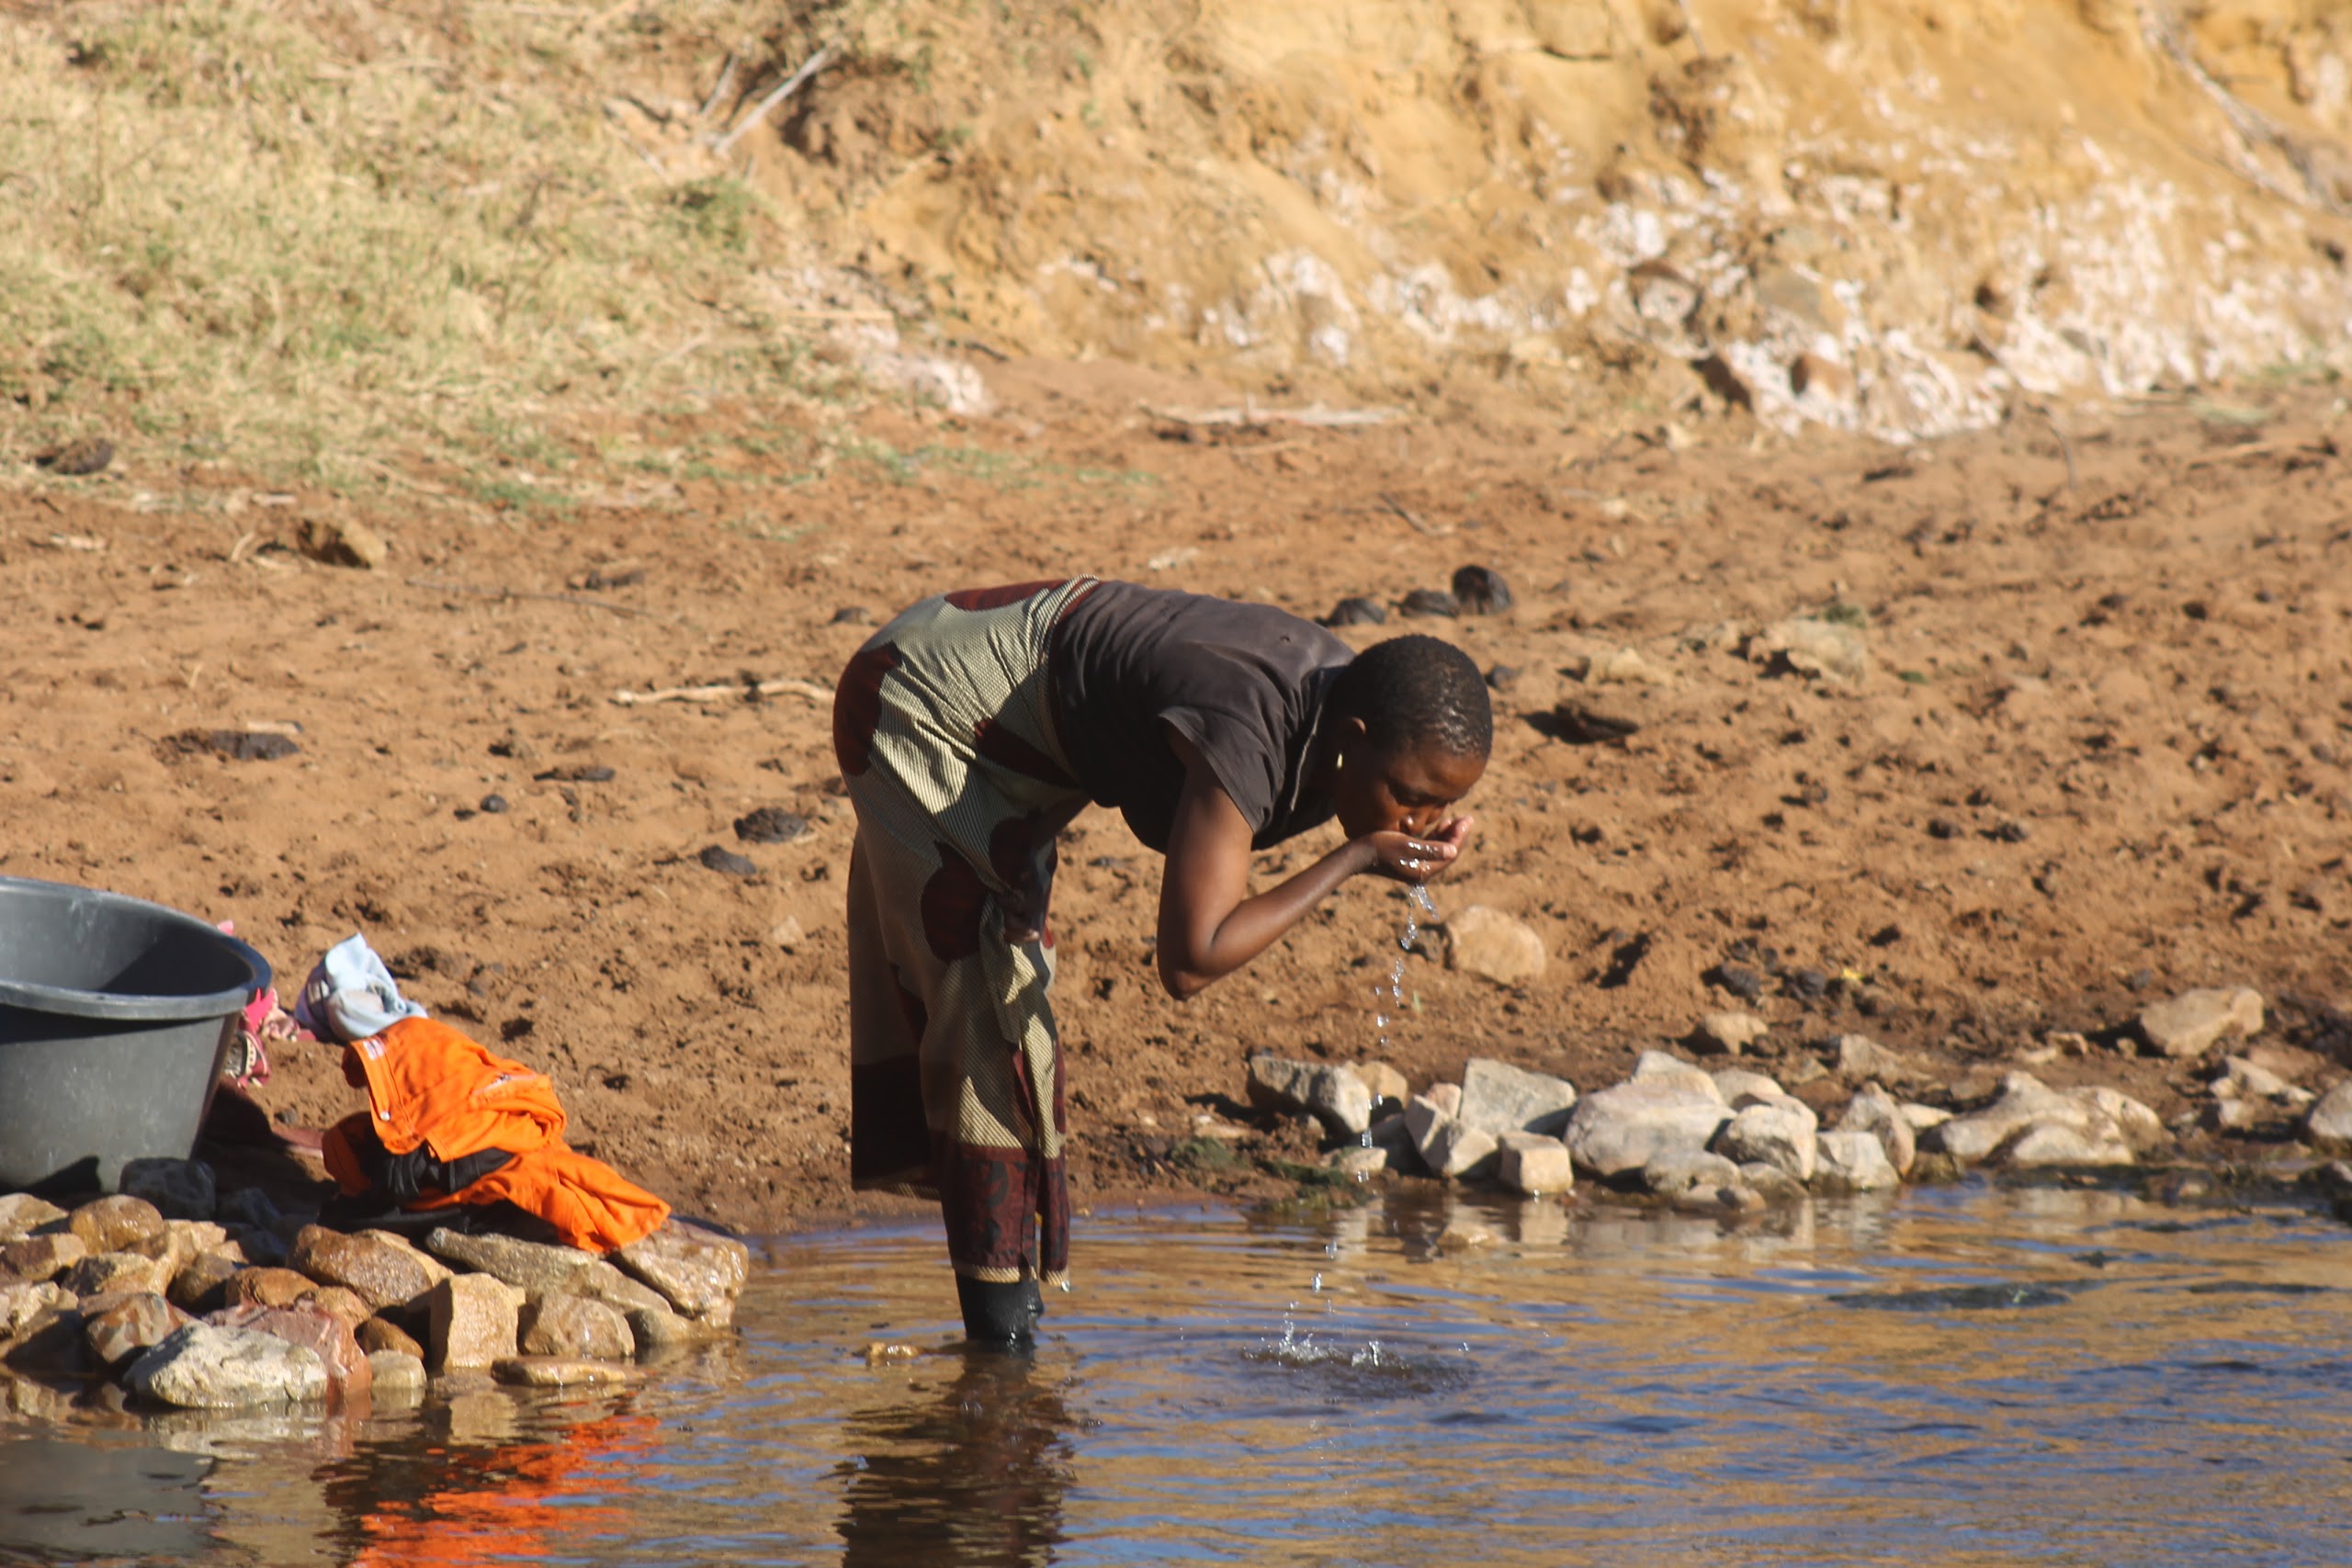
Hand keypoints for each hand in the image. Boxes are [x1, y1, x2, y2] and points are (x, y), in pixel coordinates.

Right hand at [1360, 814, 1474, 881]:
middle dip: (1457, 835)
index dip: (1460, 836)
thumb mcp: (1406, 845)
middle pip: (1447, 853)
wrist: (1357, 854)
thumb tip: (1453, 851)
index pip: (1449, 854)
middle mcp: (1422, 871)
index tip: (1466, 820)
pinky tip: (1442, 825)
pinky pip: (1429, 849)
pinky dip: (1437, 837)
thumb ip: (1431, 848)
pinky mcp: (1409, 859)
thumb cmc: (1380, 846)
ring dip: (1448, 835)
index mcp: (1424, 871)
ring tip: (1458, 820)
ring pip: (1439, 850)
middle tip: (1467, 818)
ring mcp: (1416, 866)